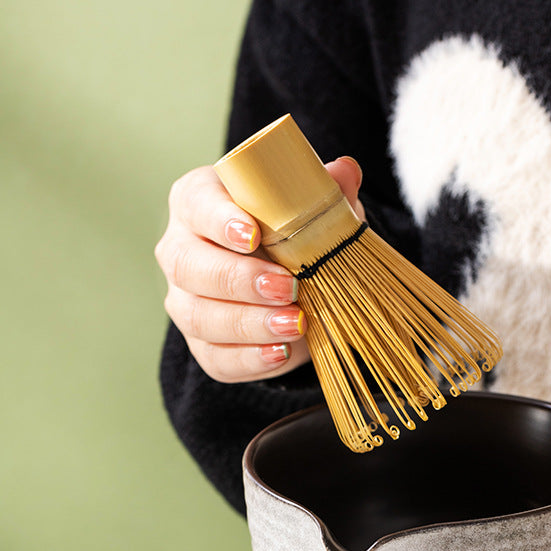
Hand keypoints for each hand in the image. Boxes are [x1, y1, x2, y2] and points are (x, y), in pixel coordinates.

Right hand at [155, 156, 363, 381]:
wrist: (294, 285)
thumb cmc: (293, 233)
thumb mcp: (313, 209)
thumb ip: (324, 191)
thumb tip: (346, 171)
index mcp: (199, 203)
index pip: (196, 203)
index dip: (219, 219)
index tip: (253, 234)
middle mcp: (182, 251)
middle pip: (190, 265)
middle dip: (240, 279)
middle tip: (287, 288)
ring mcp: (186, 301)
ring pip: (199, 316)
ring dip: (249, 323)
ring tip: (295, 324)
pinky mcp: (203, 344)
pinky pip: (216, 357)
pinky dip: (251, 358)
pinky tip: (281, 352)